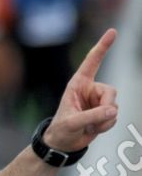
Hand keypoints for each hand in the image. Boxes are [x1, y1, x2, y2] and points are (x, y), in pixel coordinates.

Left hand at [43, 28, 119, 151]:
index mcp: (78, 84)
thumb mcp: (71, 123)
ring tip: (88, 127)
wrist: (63, 144)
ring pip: (114, 106)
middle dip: (106, 107)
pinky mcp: (104, 112)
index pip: (92, 62)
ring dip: (103, 121)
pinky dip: (106, 126)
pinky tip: (93, 130)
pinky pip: (114, 117)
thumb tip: (112, 110)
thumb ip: (91, 116)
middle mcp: (90, 89)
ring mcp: (98, 101)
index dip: (102, 46)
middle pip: (111, 91)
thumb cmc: (61, 130)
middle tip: (94, 121)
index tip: (113, 31)